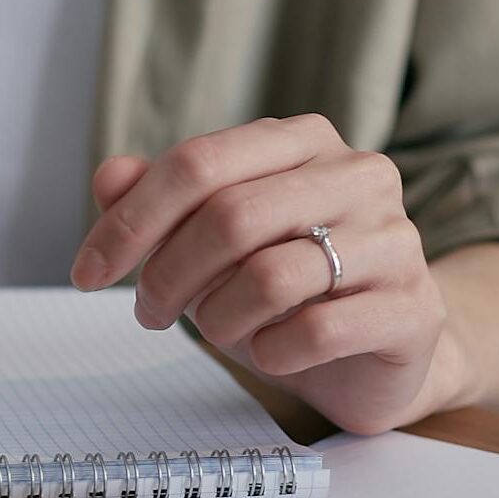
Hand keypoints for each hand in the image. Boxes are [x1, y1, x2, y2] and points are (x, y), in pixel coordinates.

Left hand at [70, 115, 453, 433]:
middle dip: (167, 276)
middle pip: (229, 218)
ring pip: (269, 276)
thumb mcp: (208, 244)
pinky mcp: (413, 308)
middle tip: (149, 313)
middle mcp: (358, 175)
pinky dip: (271, 353)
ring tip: (219, 331)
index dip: (129, 222)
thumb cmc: (282, 290)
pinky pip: (316, 331)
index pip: (197, 164)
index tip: (85, 273)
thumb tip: (109, 176)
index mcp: (301, 143)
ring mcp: (395, 239)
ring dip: (218, 318)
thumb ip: (160, 203)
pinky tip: (271, 352)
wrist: (374, 354)